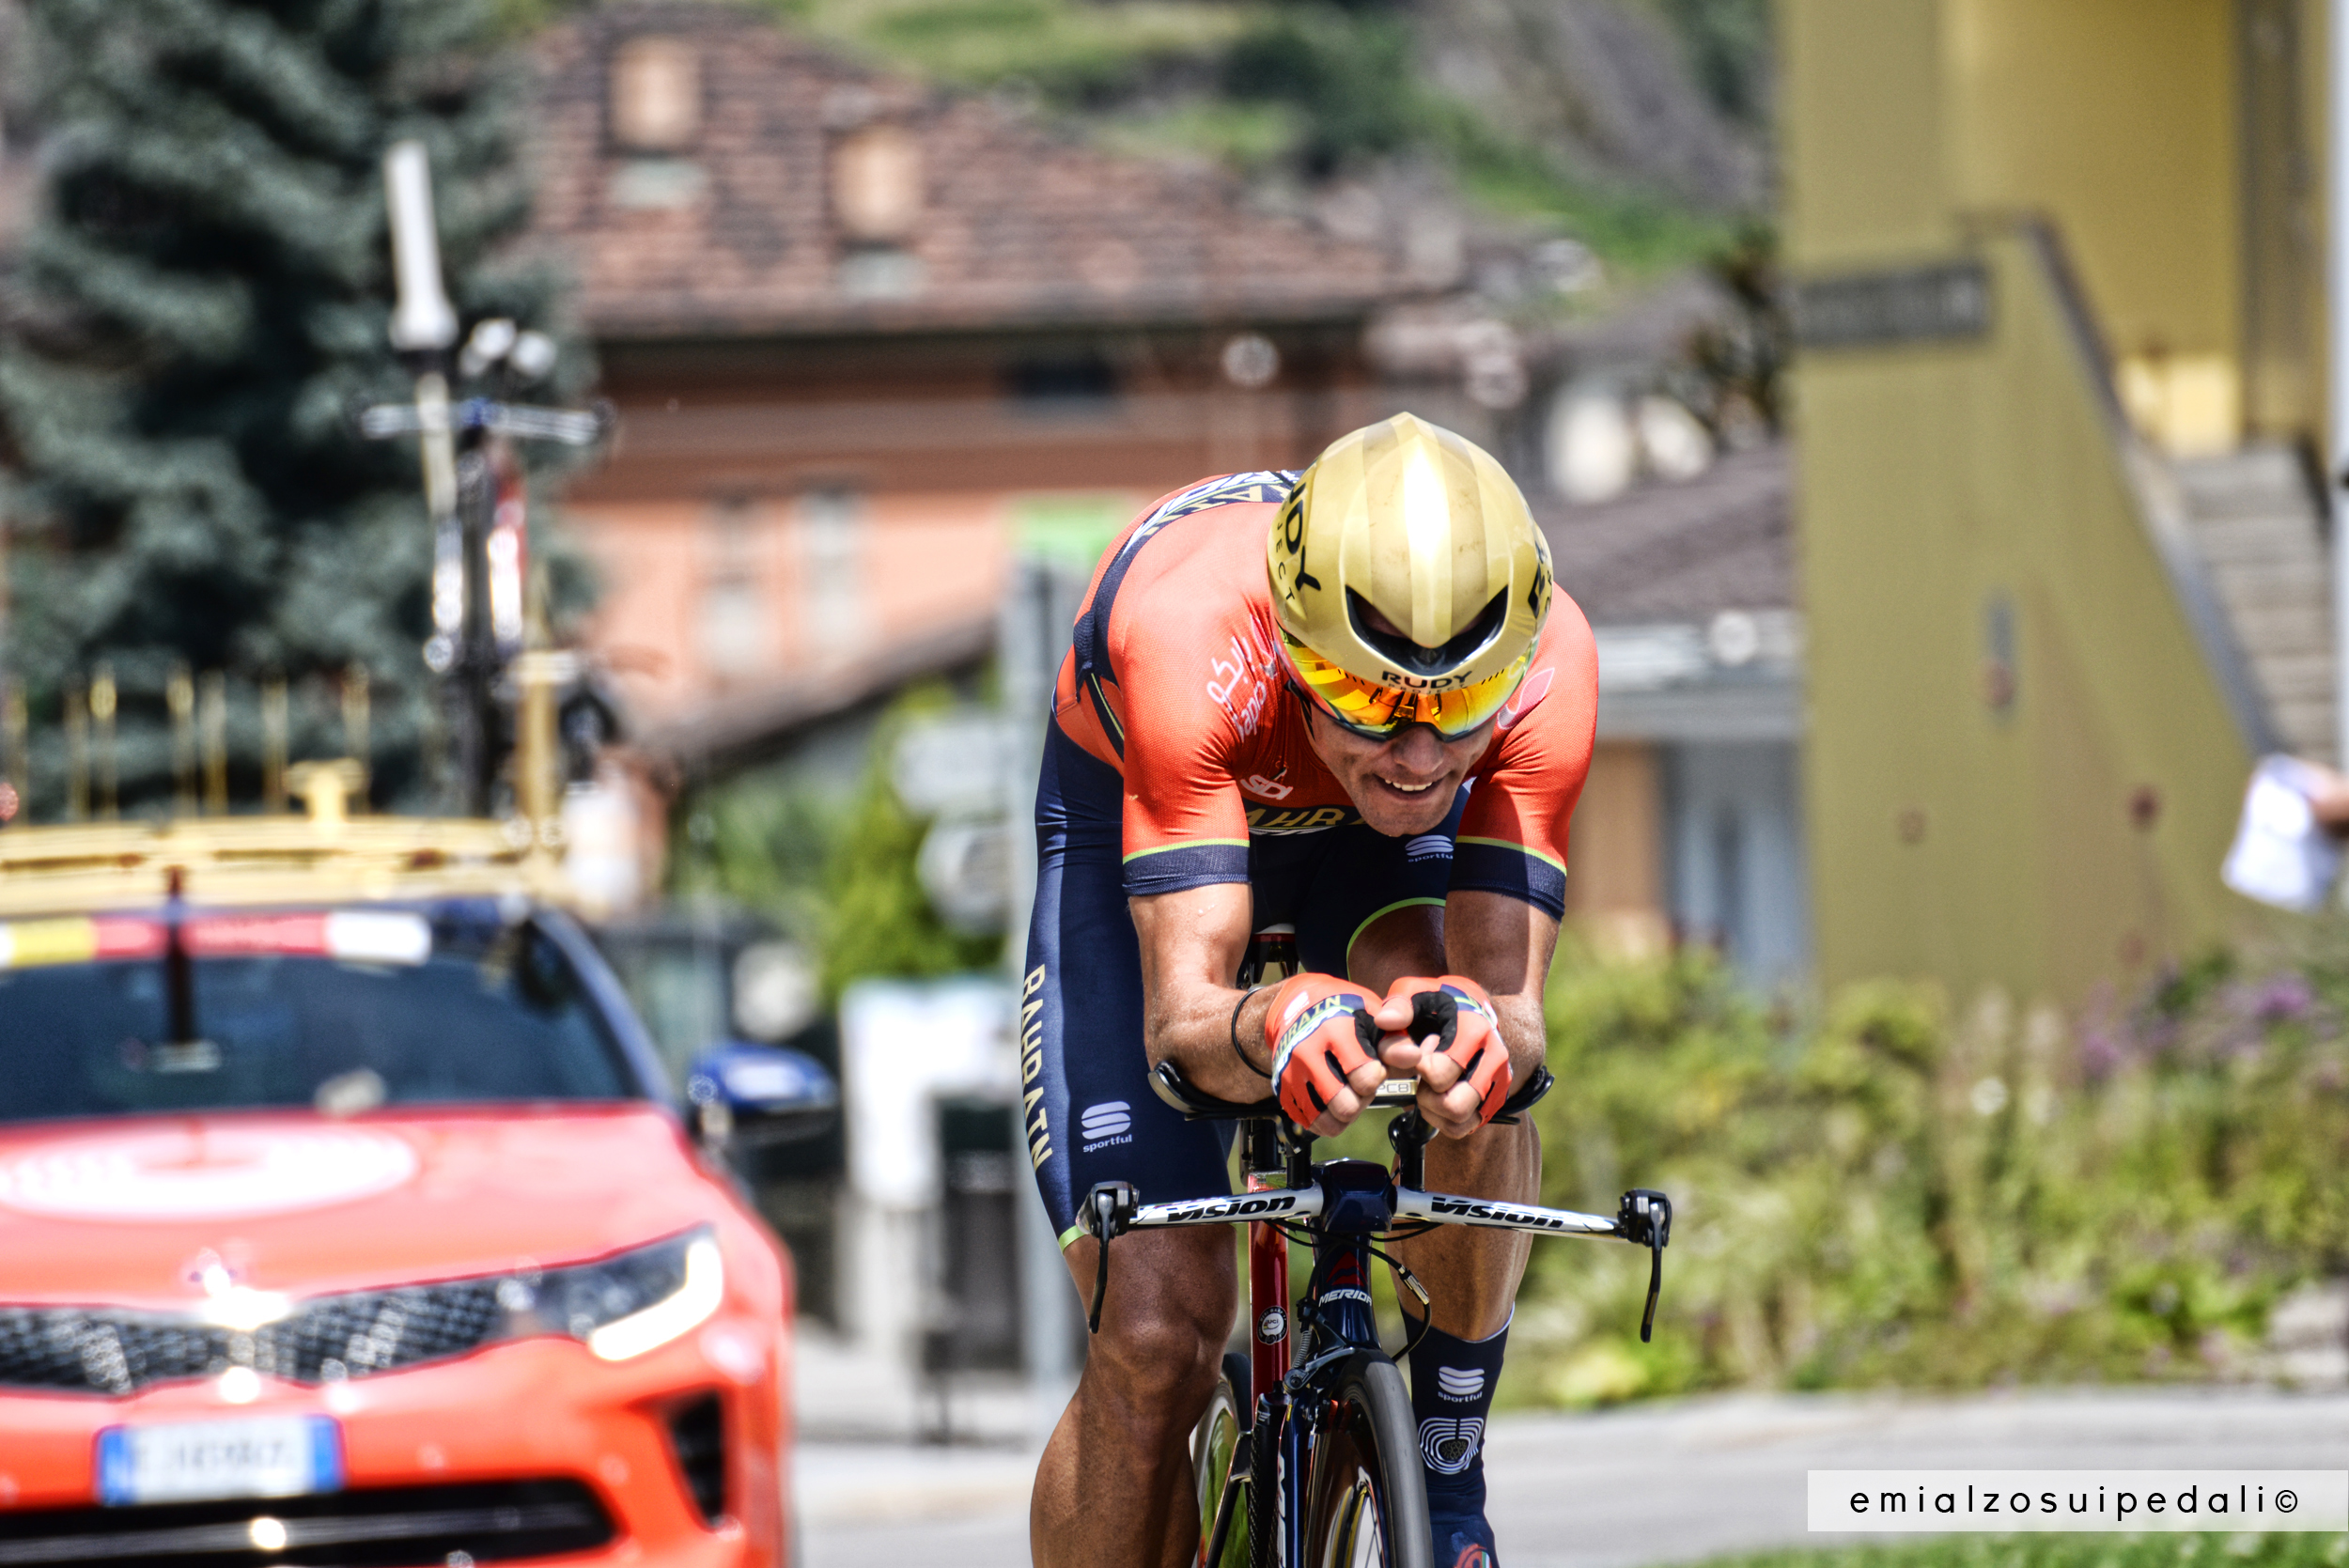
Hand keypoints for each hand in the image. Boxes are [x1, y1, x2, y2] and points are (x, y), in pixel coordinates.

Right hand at [1265, 972, 1383, 1135]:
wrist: (1294, 1006)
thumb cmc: (1340, 1009)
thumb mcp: (1371, 1013)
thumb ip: (1395, 1038)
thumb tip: (1413, 1057)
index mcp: (1335, 1030)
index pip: (1365, 1078)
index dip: (1376, 1076)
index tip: (1374, 1066)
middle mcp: (1307, 1052)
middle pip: (1346, 1105)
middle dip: (1360, 1098)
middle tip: (1359, 1082)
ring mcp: (1290, 1072)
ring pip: (1326, 1120)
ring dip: (1343, 1112)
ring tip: (1346, 1092)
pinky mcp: (1281, 1088)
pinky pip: (1309, 1123)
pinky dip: (1325, 1118)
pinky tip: (1330, 1098)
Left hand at [1372, 975, 1509, 1137]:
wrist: (1476, 1007)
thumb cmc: (1440, 1001)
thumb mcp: (1415, 992)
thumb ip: (1399, 1007)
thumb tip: (1385, 1022)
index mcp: (1474, 1029)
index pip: (1439, 1073)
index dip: (1419, 1067)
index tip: (1420, 1050)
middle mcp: (1495, 1057)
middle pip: (1454, 1104)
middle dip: (1427, 1094)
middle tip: (1424, 1074)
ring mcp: (1499, 1080)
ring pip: (1461, 1121)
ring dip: (1436, 1110)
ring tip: (1431, 1087)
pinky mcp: (1497, 1098)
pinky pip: (1465, 1127)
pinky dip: (1444, 1120)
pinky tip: (1438, 1097)